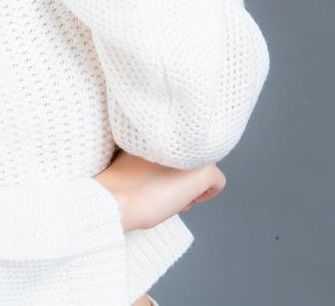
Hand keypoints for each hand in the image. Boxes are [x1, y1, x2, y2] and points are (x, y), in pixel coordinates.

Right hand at [93, 148, 226, 232]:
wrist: (116, 199)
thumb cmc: (119, 185)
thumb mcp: (135, 158)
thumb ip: (153, 152)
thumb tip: (166, 166)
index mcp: (162, 132)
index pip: (179, 145)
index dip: (172, 165)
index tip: (159, 179)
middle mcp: (182, 137)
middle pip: (192, 157)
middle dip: (183, 176)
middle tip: (166, 190)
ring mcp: (196, 153)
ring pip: (204, 169)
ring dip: (192, 186)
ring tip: (172, 197)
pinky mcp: (206, 172)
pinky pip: (218, 183)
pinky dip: (207, 195)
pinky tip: (186, 203)